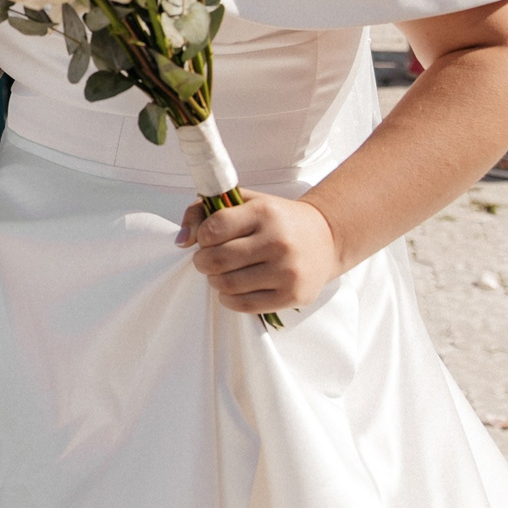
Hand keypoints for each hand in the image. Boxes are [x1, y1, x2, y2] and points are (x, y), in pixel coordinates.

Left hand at [178, 191, 344, 315]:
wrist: (326, 238)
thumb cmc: (278, 219)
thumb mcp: (247, 202)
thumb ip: (205, 210)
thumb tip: (181, 241)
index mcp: (265, 213)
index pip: (214, 228)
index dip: (201, 237)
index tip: (205, 239)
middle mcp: (278, 241)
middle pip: (217, 260)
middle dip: (202, 262)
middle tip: (206, 261)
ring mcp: (287, 271)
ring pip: (228, 285)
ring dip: (215, 281)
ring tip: (221, 274)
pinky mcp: (292, 295)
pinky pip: (245, 305)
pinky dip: (229, 299)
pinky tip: (233, 289)